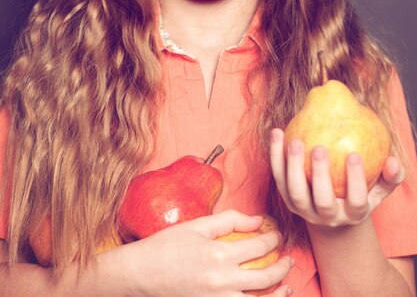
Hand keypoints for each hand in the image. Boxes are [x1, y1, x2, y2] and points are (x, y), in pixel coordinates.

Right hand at [118, 210, 294, 296]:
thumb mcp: (197, 225)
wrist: (141, 274)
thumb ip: (230, 219)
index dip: (273, 240)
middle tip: (289, 260)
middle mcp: (222, 282)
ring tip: (287, 288)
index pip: (259, 246)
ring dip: (278, 296)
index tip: (277, 235)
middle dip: (282, 268)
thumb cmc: (167, 245)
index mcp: (220, 255)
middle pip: (265, 278)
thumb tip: (257, 220)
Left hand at [270, 128, 403, 227]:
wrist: (332, 215)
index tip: (354, 154)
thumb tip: (394, 160)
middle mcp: (327, 217)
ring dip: (292, 167)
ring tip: (293, 141)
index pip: (356, 201)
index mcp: (352, 214)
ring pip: (295, 193)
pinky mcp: (286, 200)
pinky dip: (276, 157)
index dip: (356, 180)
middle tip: (319, 148)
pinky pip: (279, 178)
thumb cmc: (358, 193)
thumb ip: (389, 177)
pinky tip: (278, 133)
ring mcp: (304, 211)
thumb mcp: (377, 190)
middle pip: (322, 201)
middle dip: (319, 176)